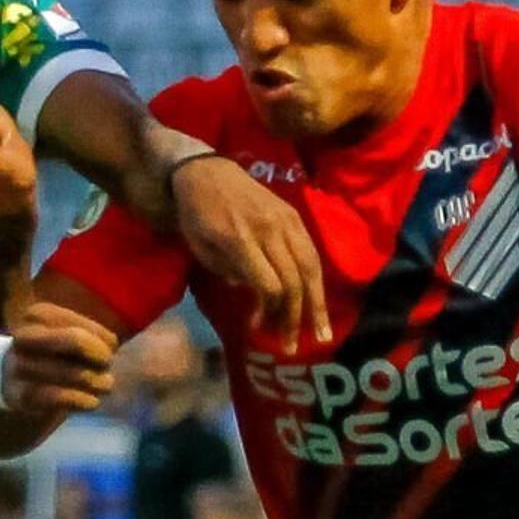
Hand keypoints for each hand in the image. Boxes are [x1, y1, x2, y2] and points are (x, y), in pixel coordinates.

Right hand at [2, 300, 118, 427]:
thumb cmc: (56, 358)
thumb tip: (113, 347)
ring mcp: (16, 366)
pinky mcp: (16, 395)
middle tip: (108, 369)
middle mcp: (23, 336)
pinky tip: (91, 402)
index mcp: (38, 315)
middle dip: (100, 357)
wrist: (15, 386)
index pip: (84, 326)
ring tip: (105, 387)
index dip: (106, 341)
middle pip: (75, 341)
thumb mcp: (71, 336)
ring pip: (69, 372)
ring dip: (95, 382)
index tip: (111, 351)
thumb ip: (93, 336)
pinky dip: (79, 400)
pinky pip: (55, 397)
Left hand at [166, 154, 329, 346]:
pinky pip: (311, 253)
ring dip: (316, 305)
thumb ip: (226, 272)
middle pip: (293, 281)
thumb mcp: (199, 247)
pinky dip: (316, 281)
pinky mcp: (294, 217)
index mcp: (240, 239)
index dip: (267, 311)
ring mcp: (285, 221)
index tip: (256, 327)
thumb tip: (255, 295)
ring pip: (310, 268)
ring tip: (320, 334)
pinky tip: (317, 304)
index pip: (269, 284)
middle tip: (290, 347)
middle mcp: (268, 230)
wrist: (208, 171)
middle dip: (293, 318)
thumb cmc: (197, 214)